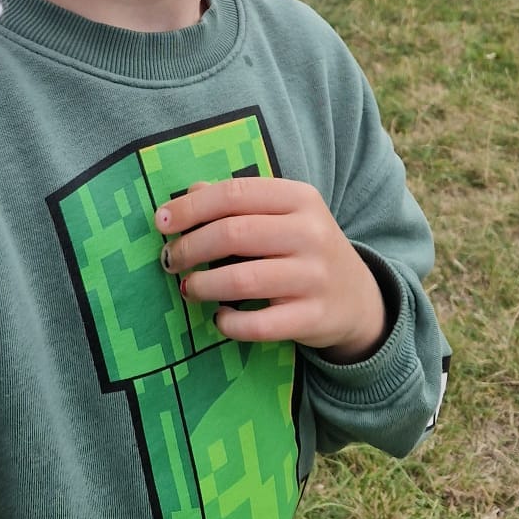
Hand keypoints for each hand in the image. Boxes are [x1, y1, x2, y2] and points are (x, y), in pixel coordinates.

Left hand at [155, 177, 385, 359]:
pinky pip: (259, 324)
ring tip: (189, 288)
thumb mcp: (282, 215)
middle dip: (190, 247)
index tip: (161, 221)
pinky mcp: (313, 317)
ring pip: (242, 279)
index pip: (235, 194)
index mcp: (300, 198)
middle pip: (234, 234)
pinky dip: (230, 323)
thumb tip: (188, 194)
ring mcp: (314, 277)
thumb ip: (237, 202)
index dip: (191, 207)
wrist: (357, 298)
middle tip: (170, 260)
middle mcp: (311, 233)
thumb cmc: (304, 249)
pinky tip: (220, 318)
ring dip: (203, 285)